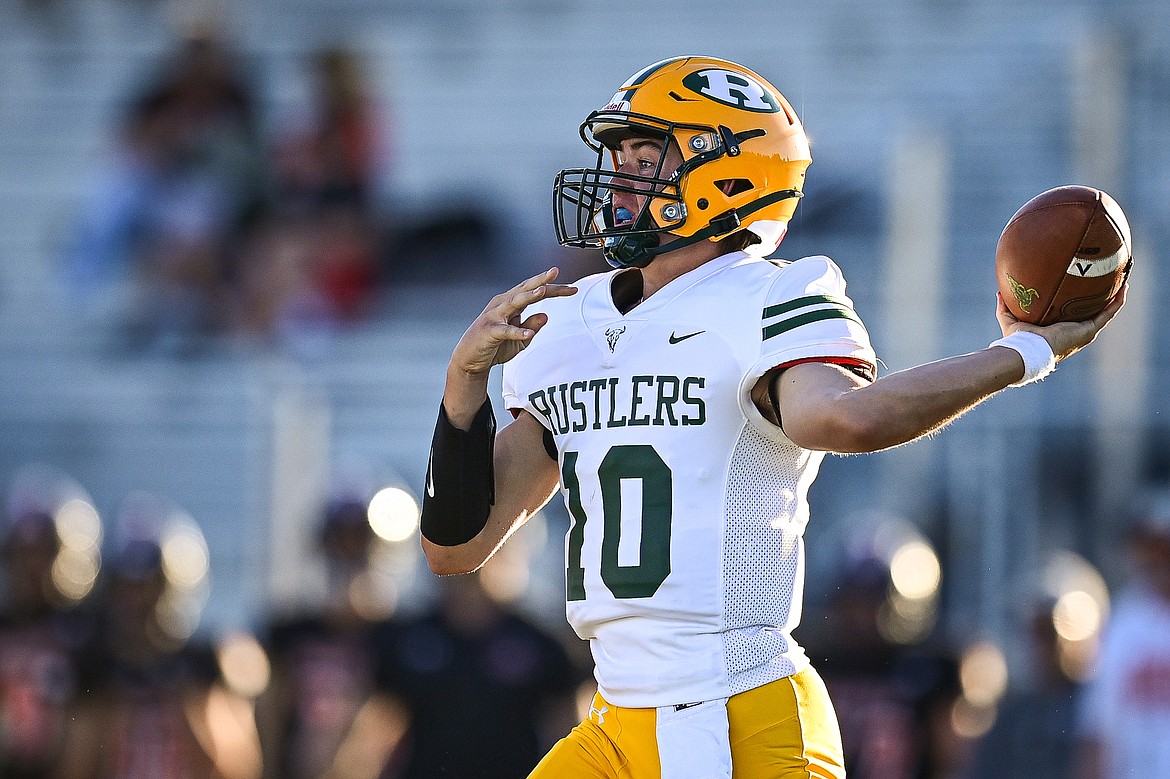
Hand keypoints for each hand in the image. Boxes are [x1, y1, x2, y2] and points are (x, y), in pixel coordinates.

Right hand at [450, 267, 577, 377]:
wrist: (470, 359)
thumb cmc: (496, 345)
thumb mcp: (520, 339)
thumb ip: (532, 326)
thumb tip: (546, 315)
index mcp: (512, 303)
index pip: (536, 292)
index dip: (554, 289)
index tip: (573, 289)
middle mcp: (503, 304)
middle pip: (525, 290)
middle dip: (541, 280)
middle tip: (555, 272)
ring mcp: (495, 316)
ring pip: (514, 302)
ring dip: (528, 296)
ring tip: (543, 291)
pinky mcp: (490, 331)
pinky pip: (505, 331)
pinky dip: (517, 332)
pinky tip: (527, 335)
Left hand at [995, 283, 1127, 361]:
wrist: (1027, 350)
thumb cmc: (1018, 339)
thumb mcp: (1010, 318)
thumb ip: (1006, 306)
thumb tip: (1000, 292)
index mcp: (1061, 329)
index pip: (1074, 314)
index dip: (1081, 302)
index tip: (1086, 287)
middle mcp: (1076, 331)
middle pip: (1093, 312)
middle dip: (1101, 297)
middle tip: (1108, 280)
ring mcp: (1084, 332)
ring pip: (1105, 312)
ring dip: (1115, 297)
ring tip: (1122, 280)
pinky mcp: (1089, 331)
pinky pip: (1108, 313)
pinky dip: (1117, 301)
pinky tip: (1123, 288)